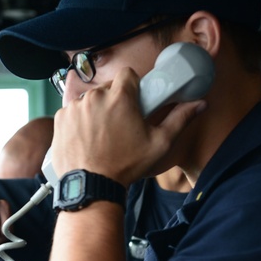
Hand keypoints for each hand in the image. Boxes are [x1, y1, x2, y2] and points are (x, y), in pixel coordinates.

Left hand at [52, 67, 205, 184]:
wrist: (91, 185)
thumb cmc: (126, 165)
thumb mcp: (159, 144)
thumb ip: (179, 119)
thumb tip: (200, 104)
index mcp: (119, 97)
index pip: (127, 75)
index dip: (131, 87)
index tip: (133, 101)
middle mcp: (94, 96)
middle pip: (107, 89)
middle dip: (113, 101)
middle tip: (119, 125)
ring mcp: (74, 107)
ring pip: (88, 100)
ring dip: (95, 111)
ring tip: (101, 135)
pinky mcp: (60, 119)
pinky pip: (72, 112)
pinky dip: (78, 122)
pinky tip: (86, 139)